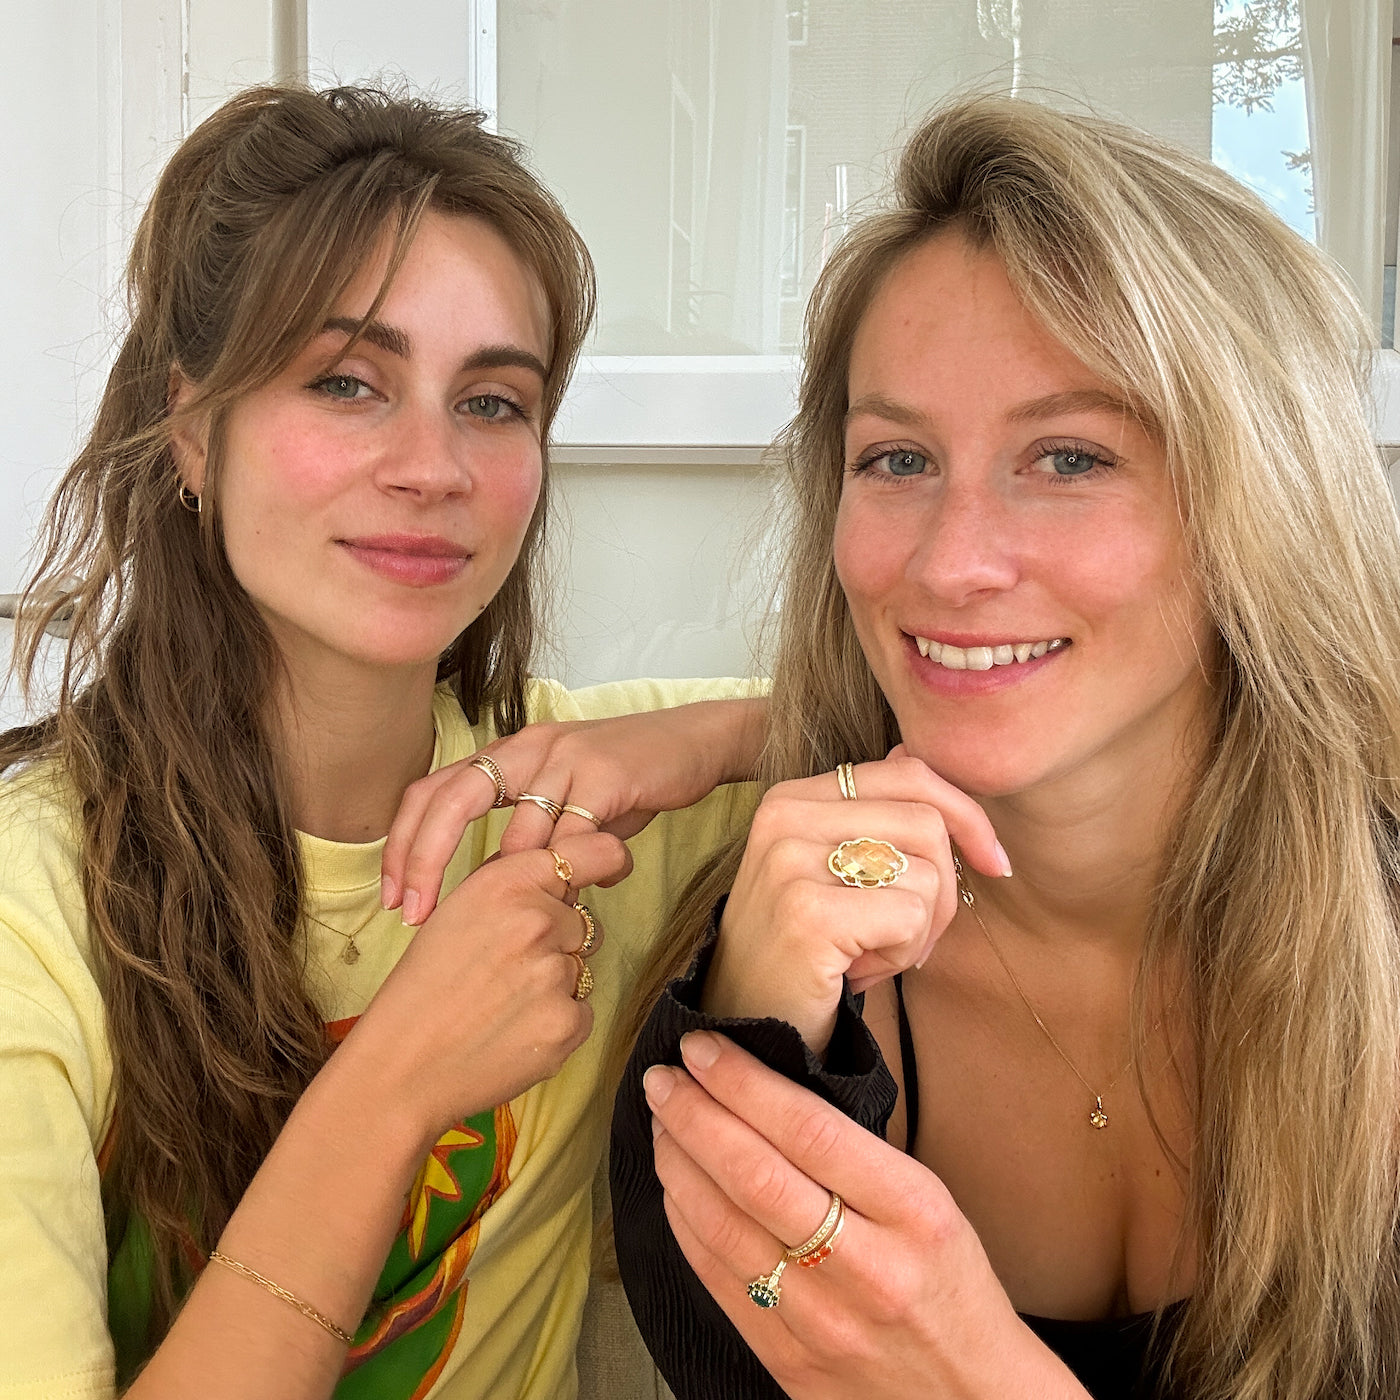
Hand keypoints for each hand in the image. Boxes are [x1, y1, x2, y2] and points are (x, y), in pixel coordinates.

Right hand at [346, 831, 627, 1142]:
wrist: (401, 1066)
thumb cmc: (422, 988)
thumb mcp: (457, 911)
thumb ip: (510, 883)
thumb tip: (554, 869)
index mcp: (507, 884)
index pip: (593, 853)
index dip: (607, 861)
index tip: (609, 871)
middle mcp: (537, 922)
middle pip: (582, 922)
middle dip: (556, 941)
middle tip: (507, 969)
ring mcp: (555, 975)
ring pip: (579, 968)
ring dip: (553, 983)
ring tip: (502, 1004)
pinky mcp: (567, 1024)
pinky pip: (581, 1012)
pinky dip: (556, 1022)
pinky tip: (513, 1030)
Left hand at [382, 697, 765, 924]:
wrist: (693, 742)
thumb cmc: (625, 775)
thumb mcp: (563, 795)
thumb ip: (525, 832)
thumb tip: (493, 890)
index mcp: (508, 752)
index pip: (432, 790)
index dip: (404, 844)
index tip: (395, 898)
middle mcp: (528, 748)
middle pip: (452, 799)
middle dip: (424, 861)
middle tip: (412, 916)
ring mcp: (566, 759)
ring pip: (520, 833)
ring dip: (516, 886)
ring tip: (514, 924)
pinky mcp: (606, 776)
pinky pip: (575, 839)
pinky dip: (572, 876)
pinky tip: (580, 897)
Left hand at [644, 1032, 1089, 1399]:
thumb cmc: (949, 1284)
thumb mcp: (932, 1203)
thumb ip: (857, 1154)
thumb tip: (764, 1089)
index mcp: (914, 1213)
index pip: (809, 1130)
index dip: (743, 1082)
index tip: (703, 1047)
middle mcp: (867, 1268)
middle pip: (754, 1176)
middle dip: (694, 1114)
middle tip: (661, 1077)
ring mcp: (823, 1322)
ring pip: (723, 1227)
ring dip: (677, 1162)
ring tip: (660, 1119)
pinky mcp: (787, 1361)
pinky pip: (716, 1278)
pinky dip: (684, 1220)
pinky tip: (672, 1182)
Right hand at [704, 751, 1006, 1049]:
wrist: (746, 1026)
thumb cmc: (802, 951)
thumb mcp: (830, 869)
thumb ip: (868, 811)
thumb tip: (908, 748)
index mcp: (793, 797)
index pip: (907, 772)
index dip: (965, 814)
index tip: (992, 861)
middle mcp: (785, 815)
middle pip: (927, 822)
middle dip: (946, 889)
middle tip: (915, 937)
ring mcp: (790, 859)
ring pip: (927, 871)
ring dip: (921, 930)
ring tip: (873, 954)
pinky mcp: (807, 909)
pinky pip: (911, 915)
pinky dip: (904, 953)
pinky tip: (860, 971)